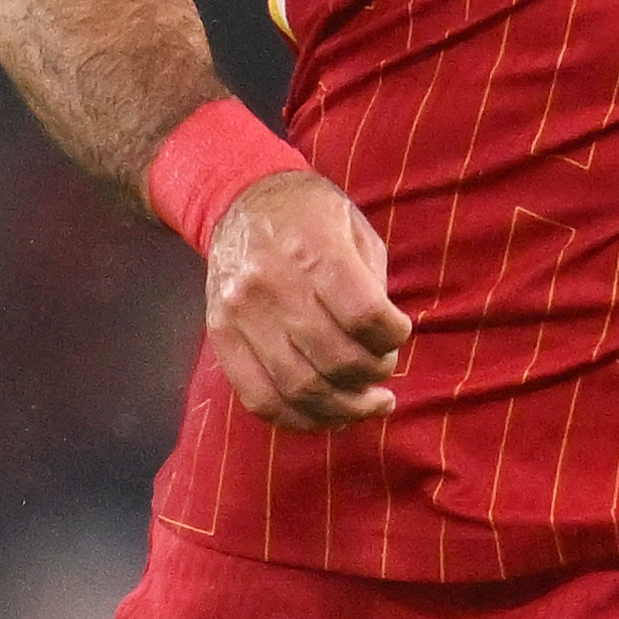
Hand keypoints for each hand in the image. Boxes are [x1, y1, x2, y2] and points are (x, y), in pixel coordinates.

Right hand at [202, 172, 411, 429]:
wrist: (239, 199)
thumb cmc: (310, 216)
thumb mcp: (353, 229)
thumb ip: (372, 286)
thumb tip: (385, 348)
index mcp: (312, 248)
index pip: (364, 316)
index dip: (393, 337)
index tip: (398, 335)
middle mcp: (271, 283)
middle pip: (335, 359)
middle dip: (372, 376)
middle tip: (383, 372)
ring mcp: (240, 313)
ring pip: (299, 389)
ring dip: (344, 408)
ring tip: (368, 405)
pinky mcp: (220, 336)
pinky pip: (259, 398)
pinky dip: (299, 419)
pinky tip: (328, 415)